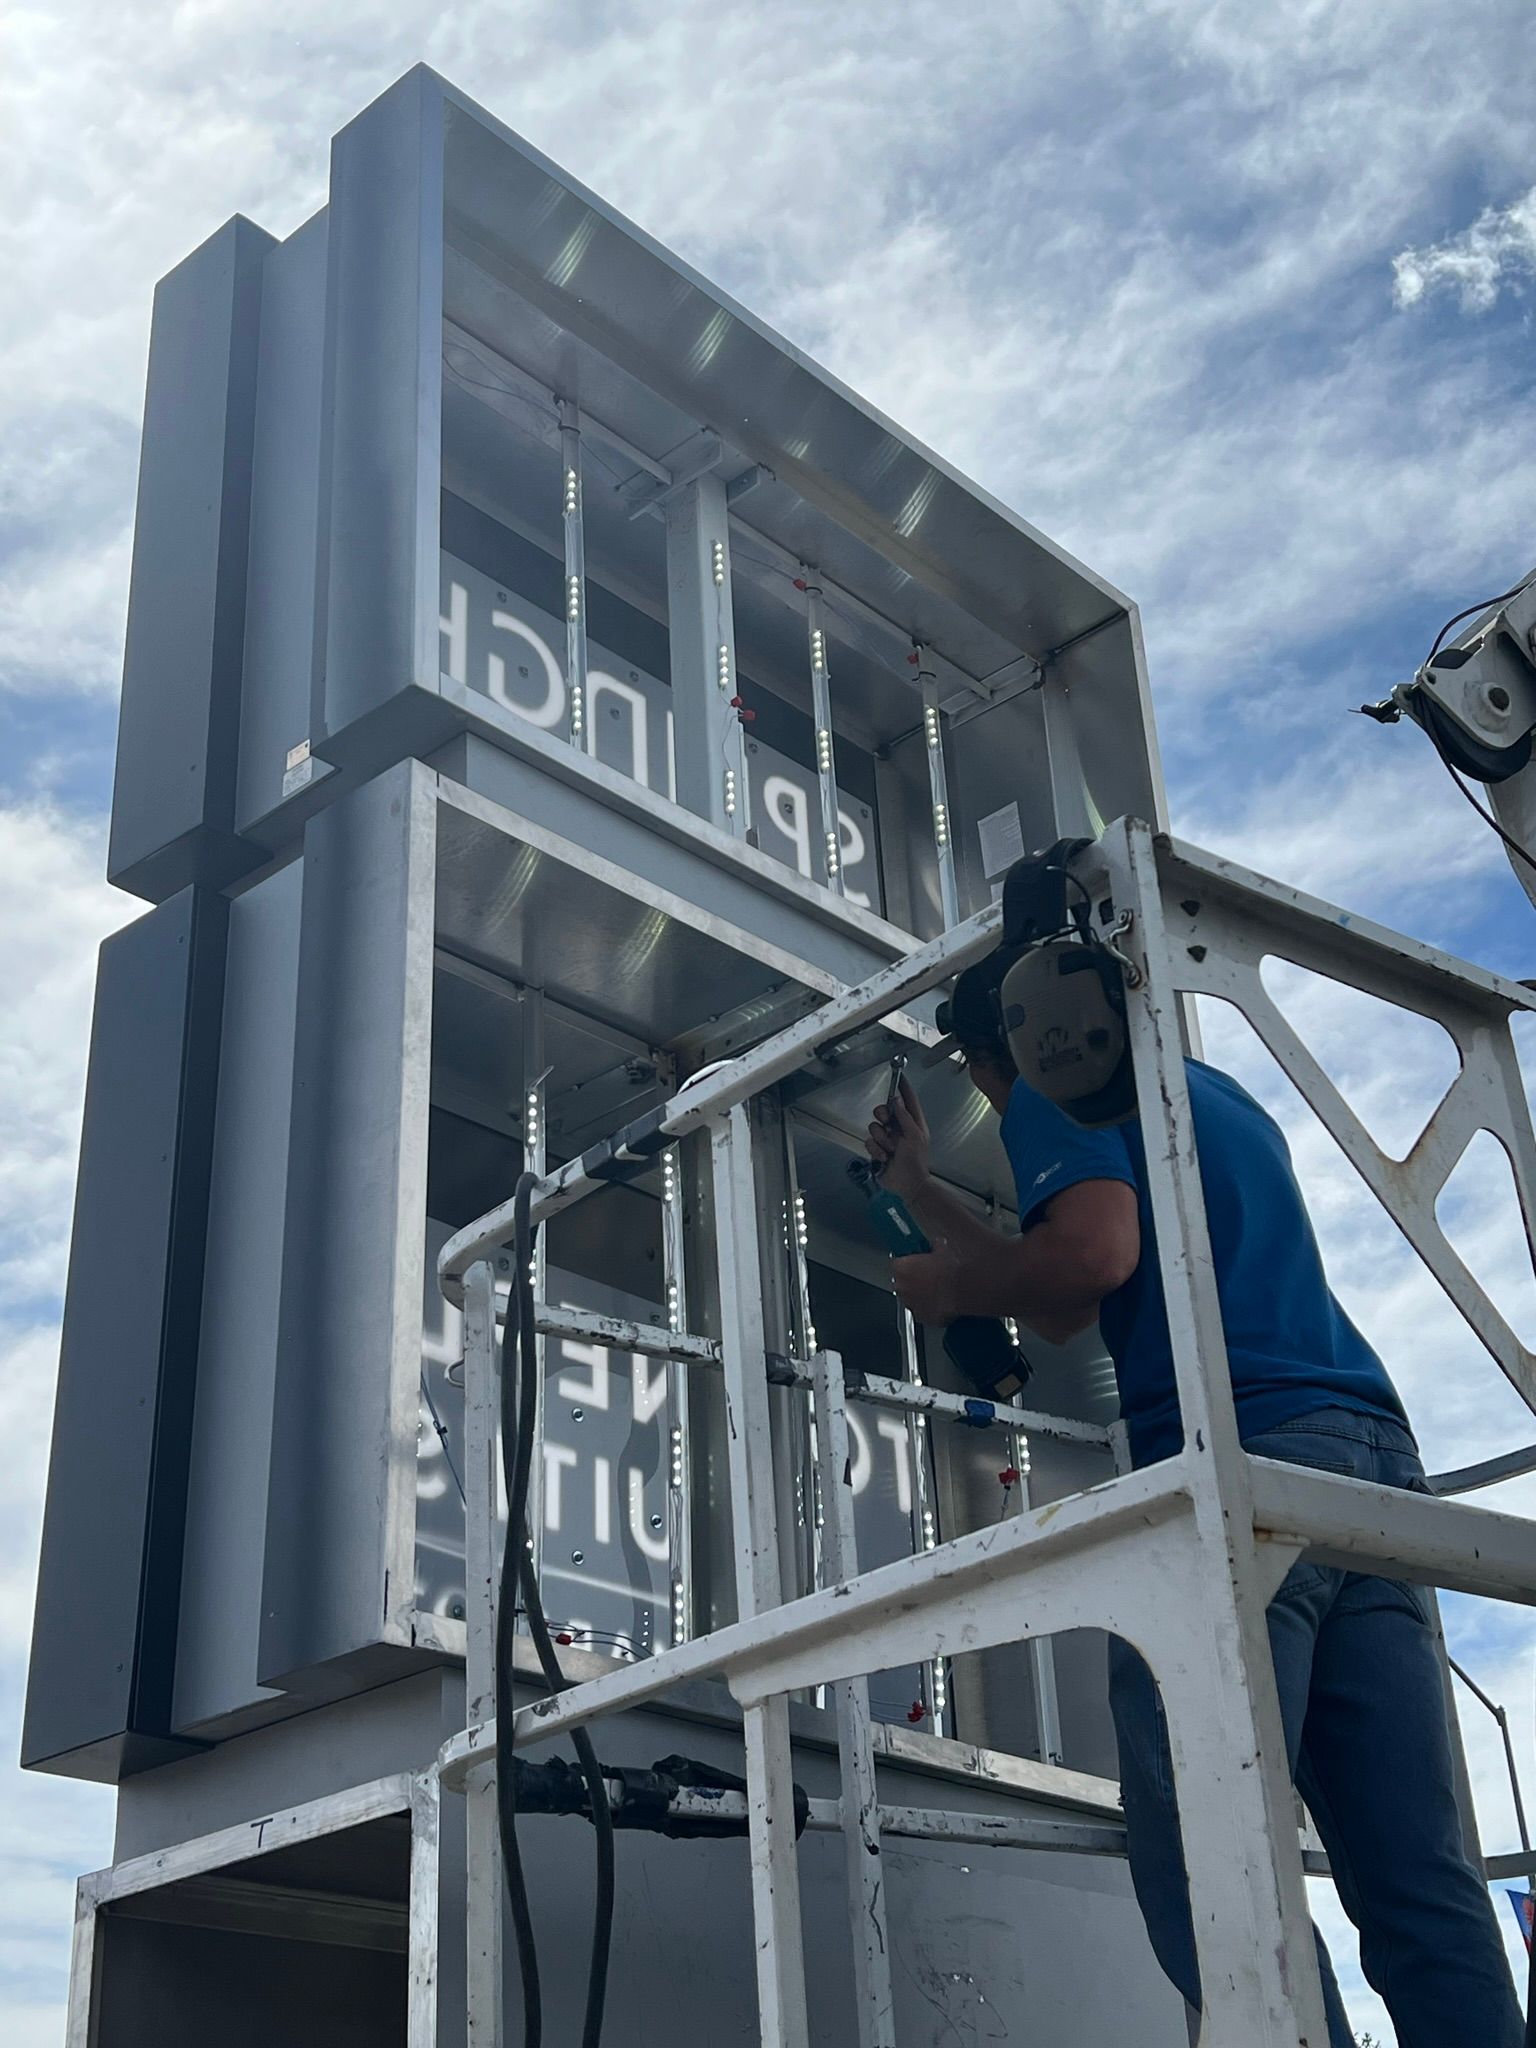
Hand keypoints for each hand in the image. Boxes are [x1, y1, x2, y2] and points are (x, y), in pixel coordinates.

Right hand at [865, 1075, 930, 1201]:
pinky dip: (876, 1150)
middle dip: (882, 1117)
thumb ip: (905, 1117)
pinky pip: (869, 1142)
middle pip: (884, 1111)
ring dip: (881, 1139)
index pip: (907, 1100)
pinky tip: (884, 1158)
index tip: (899, 1076)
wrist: (908, 1185)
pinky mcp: (877, 1149)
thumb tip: (896, 1100)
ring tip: (890, 1150)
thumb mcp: (915, 1136)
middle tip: (886, 1124)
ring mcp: (887, 1139)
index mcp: (913, 1123)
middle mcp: (899, 1128)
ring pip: (874, 1127)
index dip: (903, 1088)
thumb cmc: (916, 1162)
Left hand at [890, 1246, 961, 1325]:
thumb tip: (938, 1245)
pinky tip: (941, 1303)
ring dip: (919, 1296)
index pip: (897, 1264)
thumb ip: (935, 1246)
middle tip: (927, 1277)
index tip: (917, 1263)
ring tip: (936, 1291)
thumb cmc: (951, 1268)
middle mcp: (901, 1287)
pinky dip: (929, 1309)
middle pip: (902, 1283)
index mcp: (901, 1267)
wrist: (964, 1288)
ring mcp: (910, 1304)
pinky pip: (923, 1313)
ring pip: (911, 1299)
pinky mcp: (923, 1317)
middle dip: (912, 1281)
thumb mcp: (943, 1248)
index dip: (909, 1264)